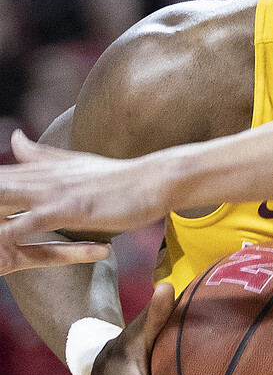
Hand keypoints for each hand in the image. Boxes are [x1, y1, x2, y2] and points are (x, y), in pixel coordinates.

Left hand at [0, 131, 171, 241]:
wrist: (154, 179)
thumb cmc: (121, 177)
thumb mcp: (77, 163)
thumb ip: (42, 154)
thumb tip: (13, 139)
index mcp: (40, 168)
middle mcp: (40, 177)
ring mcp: (51, 192)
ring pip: (0, 202)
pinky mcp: (65, 209)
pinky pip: (23, 226)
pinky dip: (2, 235)